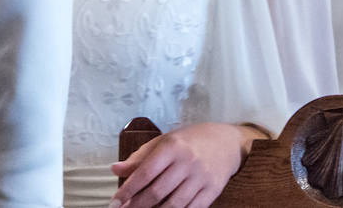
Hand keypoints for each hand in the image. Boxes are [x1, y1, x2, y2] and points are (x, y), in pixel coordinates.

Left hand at [109, 122, 255, 207]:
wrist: (227, 142)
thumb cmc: (190, 141)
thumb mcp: (164, 141)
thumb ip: (139, 157)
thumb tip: (115, 169)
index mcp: (172, 146)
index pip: (145, 172)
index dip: (128, 190)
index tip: (115, 202)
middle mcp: (187, 161)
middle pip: (157, 191)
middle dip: (137, 205)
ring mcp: (201, 177)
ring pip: (174, 204)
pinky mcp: (213, 190)